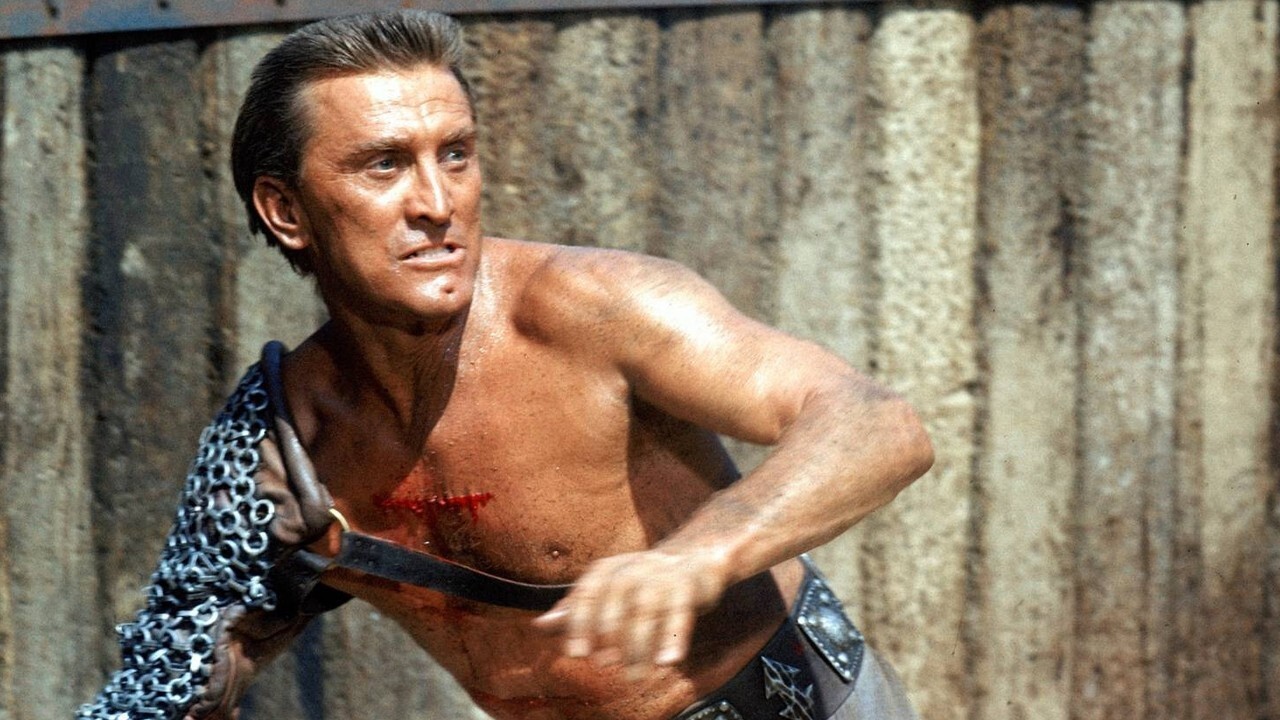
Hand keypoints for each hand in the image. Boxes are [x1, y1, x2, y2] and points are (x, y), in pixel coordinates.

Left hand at [533, 547, 729, 680]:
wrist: (693, 558)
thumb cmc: (640, 583)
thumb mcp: (605, 592)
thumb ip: (575, 610)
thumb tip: (539, 626)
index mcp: (608, 569)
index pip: (588, 593)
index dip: (580, 623)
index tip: (575, 654)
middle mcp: (633, 567)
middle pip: (618, 599)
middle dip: (610, 634)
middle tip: (605, 665)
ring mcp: (662, 573)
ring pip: (648, 608)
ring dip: (640, 644)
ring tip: (636, 677)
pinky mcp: (690, 583)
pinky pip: (681, 611)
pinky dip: (675, 636)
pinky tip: (668, 662)